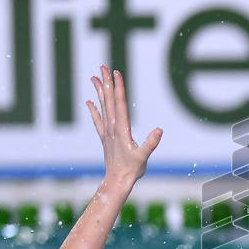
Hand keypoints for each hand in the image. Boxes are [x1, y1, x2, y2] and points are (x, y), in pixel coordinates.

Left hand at [87, 65, 162, 187]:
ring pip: (102, 106)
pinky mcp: (105, 137)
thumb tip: (159, 130)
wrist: (117, 181)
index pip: (119, 103)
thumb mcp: (143, 157)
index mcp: (121, 128)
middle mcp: (112, 127)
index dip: (118, 87)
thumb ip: (151, 143)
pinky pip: (97, 120)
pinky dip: (93, 109)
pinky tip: (89, 102)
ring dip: (99, 91)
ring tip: (94, 77)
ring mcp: (107, 132)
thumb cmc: (132, 170)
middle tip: (103, 66)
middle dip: (106, 82)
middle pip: (108, 100)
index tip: (116, 72)